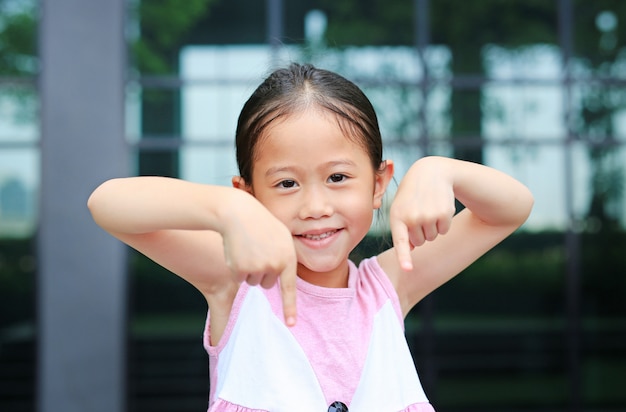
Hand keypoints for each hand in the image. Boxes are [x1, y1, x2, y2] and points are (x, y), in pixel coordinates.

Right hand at [220, 192, 296, 325]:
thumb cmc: (260, 223)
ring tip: (248, 248)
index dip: (290, 308)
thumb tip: (282, 277)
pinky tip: (238, 251)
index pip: (289, 288)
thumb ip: (285, 257)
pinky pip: (239, 278)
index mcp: (288, 257)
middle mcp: (275, 265)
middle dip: (262, 272)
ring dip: (249, 269)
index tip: (291, 324)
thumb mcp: (281, 236)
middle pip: (267, 284)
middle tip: (257, 251)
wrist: (238, 213)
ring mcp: (257, 268)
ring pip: (253, 282)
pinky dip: (237, 268)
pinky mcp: (240, 269)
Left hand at [389, 159, 455, 270]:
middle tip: (419, 211)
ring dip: (432, 227)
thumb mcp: (401, 207)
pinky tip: (439, 206)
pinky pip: (443, 231)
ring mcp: (429, 216)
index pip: (400, 241)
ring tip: (428, 207)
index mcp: (397, 217)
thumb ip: (401, 229)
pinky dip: (443, 223)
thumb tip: (411, 250)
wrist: (431, 173)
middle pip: (419, 242)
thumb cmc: (411, 194)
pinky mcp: (444, 214)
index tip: (407, 269)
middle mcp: (412, 218)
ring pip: (432, 237)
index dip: (404, 257)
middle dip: (420, 232)